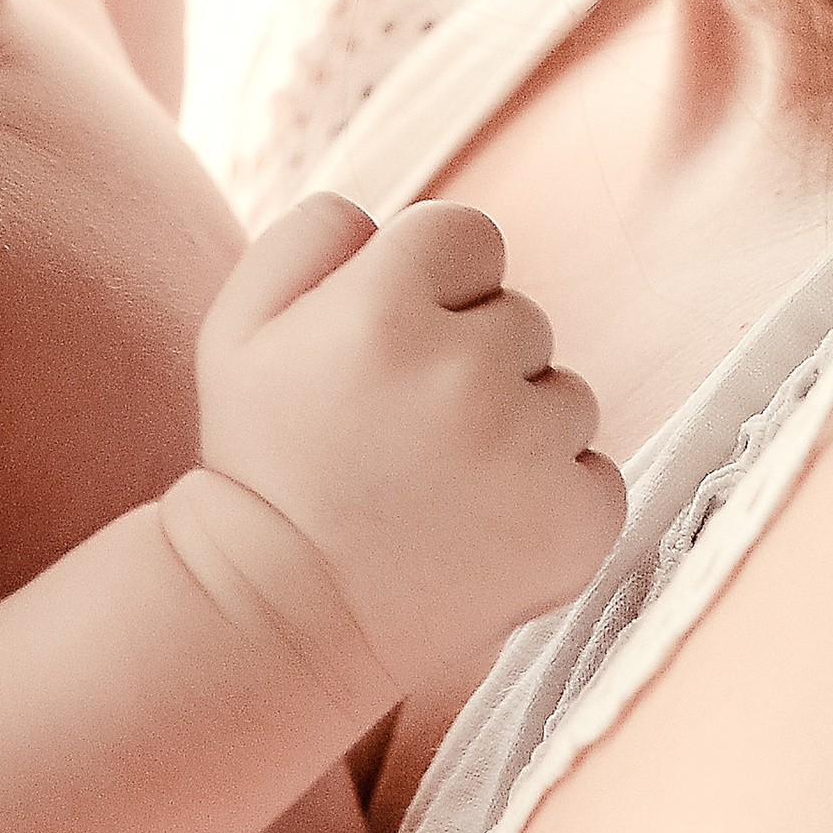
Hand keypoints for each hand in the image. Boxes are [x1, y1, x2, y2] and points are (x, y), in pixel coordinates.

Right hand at [191, 194, 626, 700]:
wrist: (281, 613)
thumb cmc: (261, 461)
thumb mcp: (237, 325)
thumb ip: (310, 233)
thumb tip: (389, 219)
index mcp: (381, 309)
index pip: (467, 234)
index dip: (430, 285)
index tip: (391, 347)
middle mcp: (464, 372)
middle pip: (521, 315)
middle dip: (472, 359)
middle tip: (402, 431)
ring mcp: (528, 453)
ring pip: (564, 393)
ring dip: (517, 427)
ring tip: (440, 484)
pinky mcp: (577, 523)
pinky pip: (596, 470)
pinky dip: (552, 497)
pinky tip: (479, 526)